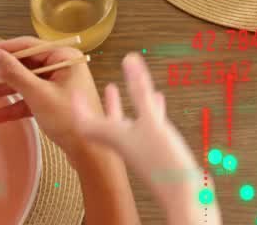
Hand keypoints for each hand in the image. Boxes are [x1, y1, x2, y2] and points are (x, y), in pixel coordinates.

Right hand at [0, 37, 100, 156]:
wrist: (90, 154)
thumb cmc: (70, 120)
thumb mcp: (38, 94)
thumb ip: (14, 73)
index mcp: (64, 57)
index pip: (27, 46)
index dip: (2, 51)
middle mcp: (61, 66)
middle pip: (23, 65)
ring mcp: (57, 85)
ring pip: (23, 83)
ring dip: (1, 92)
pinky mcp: (53, 102)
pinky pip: (29, 99)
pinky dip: (13, 107)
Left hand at [72, 53, 210, 221]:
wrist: (184, 195)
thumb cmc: (163, 162)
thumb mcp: (150, 119)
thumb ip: (139, 89)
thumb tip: (128, 59)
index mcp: (113, 135)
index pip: (85, 120)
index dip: (77, 105)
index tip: (71, 88)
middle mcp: (122, 142)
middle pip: (102, 121)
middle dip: (98, 102)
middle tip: (90, 87)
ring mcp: (139, 148)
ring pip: (124, 122)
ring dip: (121, 105)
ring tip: (116, 88)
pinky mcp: (156, 151)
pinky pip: (146, 126)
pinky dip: (148, 111)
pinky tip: (157, 101)